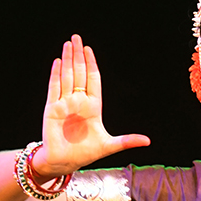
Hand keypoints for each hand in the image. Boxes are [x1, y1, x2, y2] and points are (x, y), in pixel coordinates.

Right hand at [33, 34, 150, 177]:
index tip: (89, 49)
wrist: (64, 162)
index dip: (91, 64)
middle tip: (77, 38)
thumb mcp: (110, 145)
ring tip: (68, 44)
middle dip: (78, 56)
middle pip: (79, 74)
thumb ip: (127, 141)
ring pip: (67, 77)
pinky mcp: (52, 109)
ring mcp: (65, 104)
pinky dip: (56, 75)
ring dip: (68, 60)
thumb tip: (148, 141)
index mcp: (93, 107)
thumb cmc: (85, 153)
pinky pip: (54, 88)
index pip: (92, 80)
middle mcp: (78, 102)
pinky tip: (59, 62)